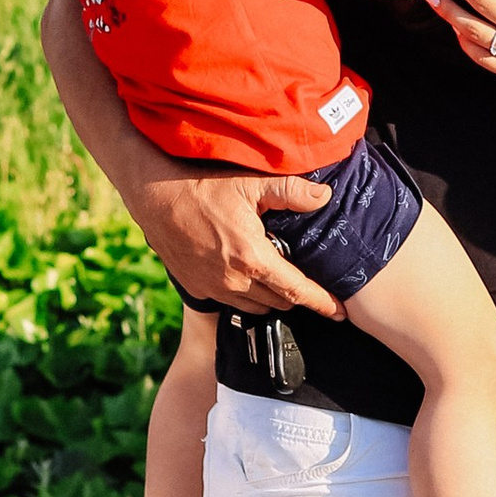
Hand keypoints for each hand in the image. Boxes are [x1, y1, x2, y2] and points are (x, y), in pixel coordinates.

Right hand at [126, 165, 339, 316]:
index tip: (340, 313)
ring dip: (271, 298)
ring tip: (280, 281)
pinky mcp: (196, 288)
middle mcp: (234, 281)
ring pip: (255, 306)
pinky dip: (245, 295)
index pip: (296, 290)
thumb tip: (324, 196)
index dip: (322, 302)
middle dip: (297, 297)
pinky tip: (247, 277)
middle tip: (312, 289)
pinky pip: (230, 302)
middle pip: (279, 302)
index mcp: (252, 258)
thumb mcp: (251, 183)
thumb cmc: (202, 186)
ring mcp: (213, 288)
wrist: (154, 196)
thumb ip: (292, 191)